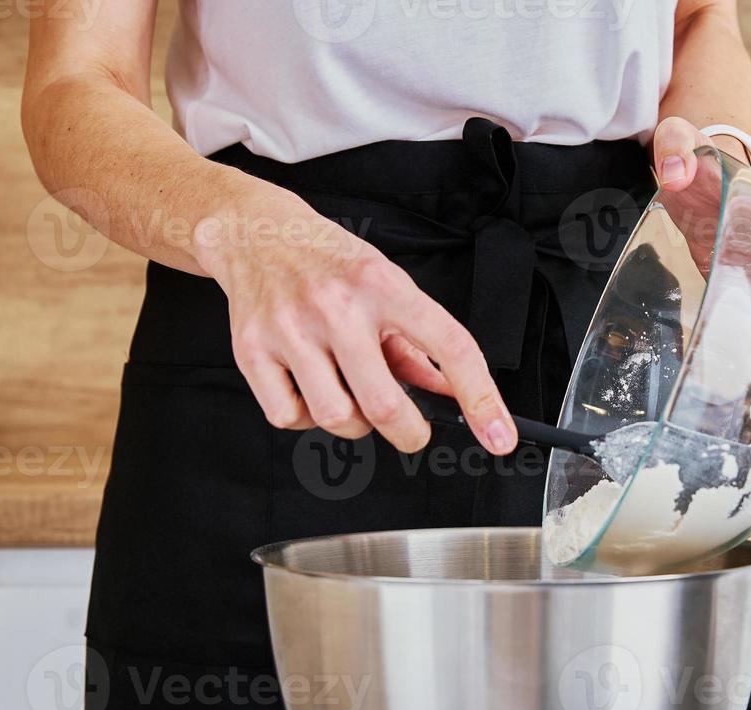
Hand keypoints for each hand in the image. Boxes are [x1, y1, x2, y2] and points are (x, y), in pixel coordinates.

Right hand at [194, 188, 516, 455]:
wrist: (256, 233)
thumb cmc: (331, 263)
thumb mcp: (389, 287)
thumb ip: (420, 346)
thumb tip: (452, 398)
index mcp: (384, 286)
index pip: (450, 348)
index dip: (481, 399)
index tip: (499, 436)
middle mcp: (337, 306)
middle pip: (384, 404)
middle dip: (409, 432)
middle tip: (411, 429)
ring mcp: (291, 329)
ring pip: (336, 418)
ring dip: (354, 423)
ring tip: (350, 393)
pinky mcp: (252, 350)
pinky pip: (288, 417)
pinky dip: (305, 418)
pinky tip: (311, 389)